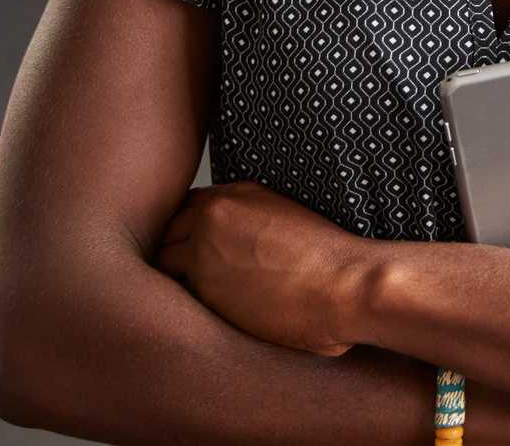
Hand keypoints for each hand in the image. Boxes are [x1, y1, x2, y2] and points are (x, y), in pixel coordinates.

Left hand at [157, 180, 372, 356]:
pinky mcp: (202, 286)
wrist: (347, 283)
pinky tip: (200, 316)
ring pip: (162, 262)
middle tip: (188, 280)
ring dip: (172, 280)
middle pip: (167, 230)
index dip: (191, 231)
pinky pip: (172, 294)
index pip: (190, 207)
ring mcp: (204, 248)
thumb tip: (238, 251)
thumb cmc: (334, 262)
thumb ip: (253, 224)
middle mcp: (216, 214)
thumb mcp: (289, 219)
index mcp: (241, 194)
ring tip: (192, 301)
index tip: (199, 252)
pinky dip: (180, 305)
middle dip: (173, 252)